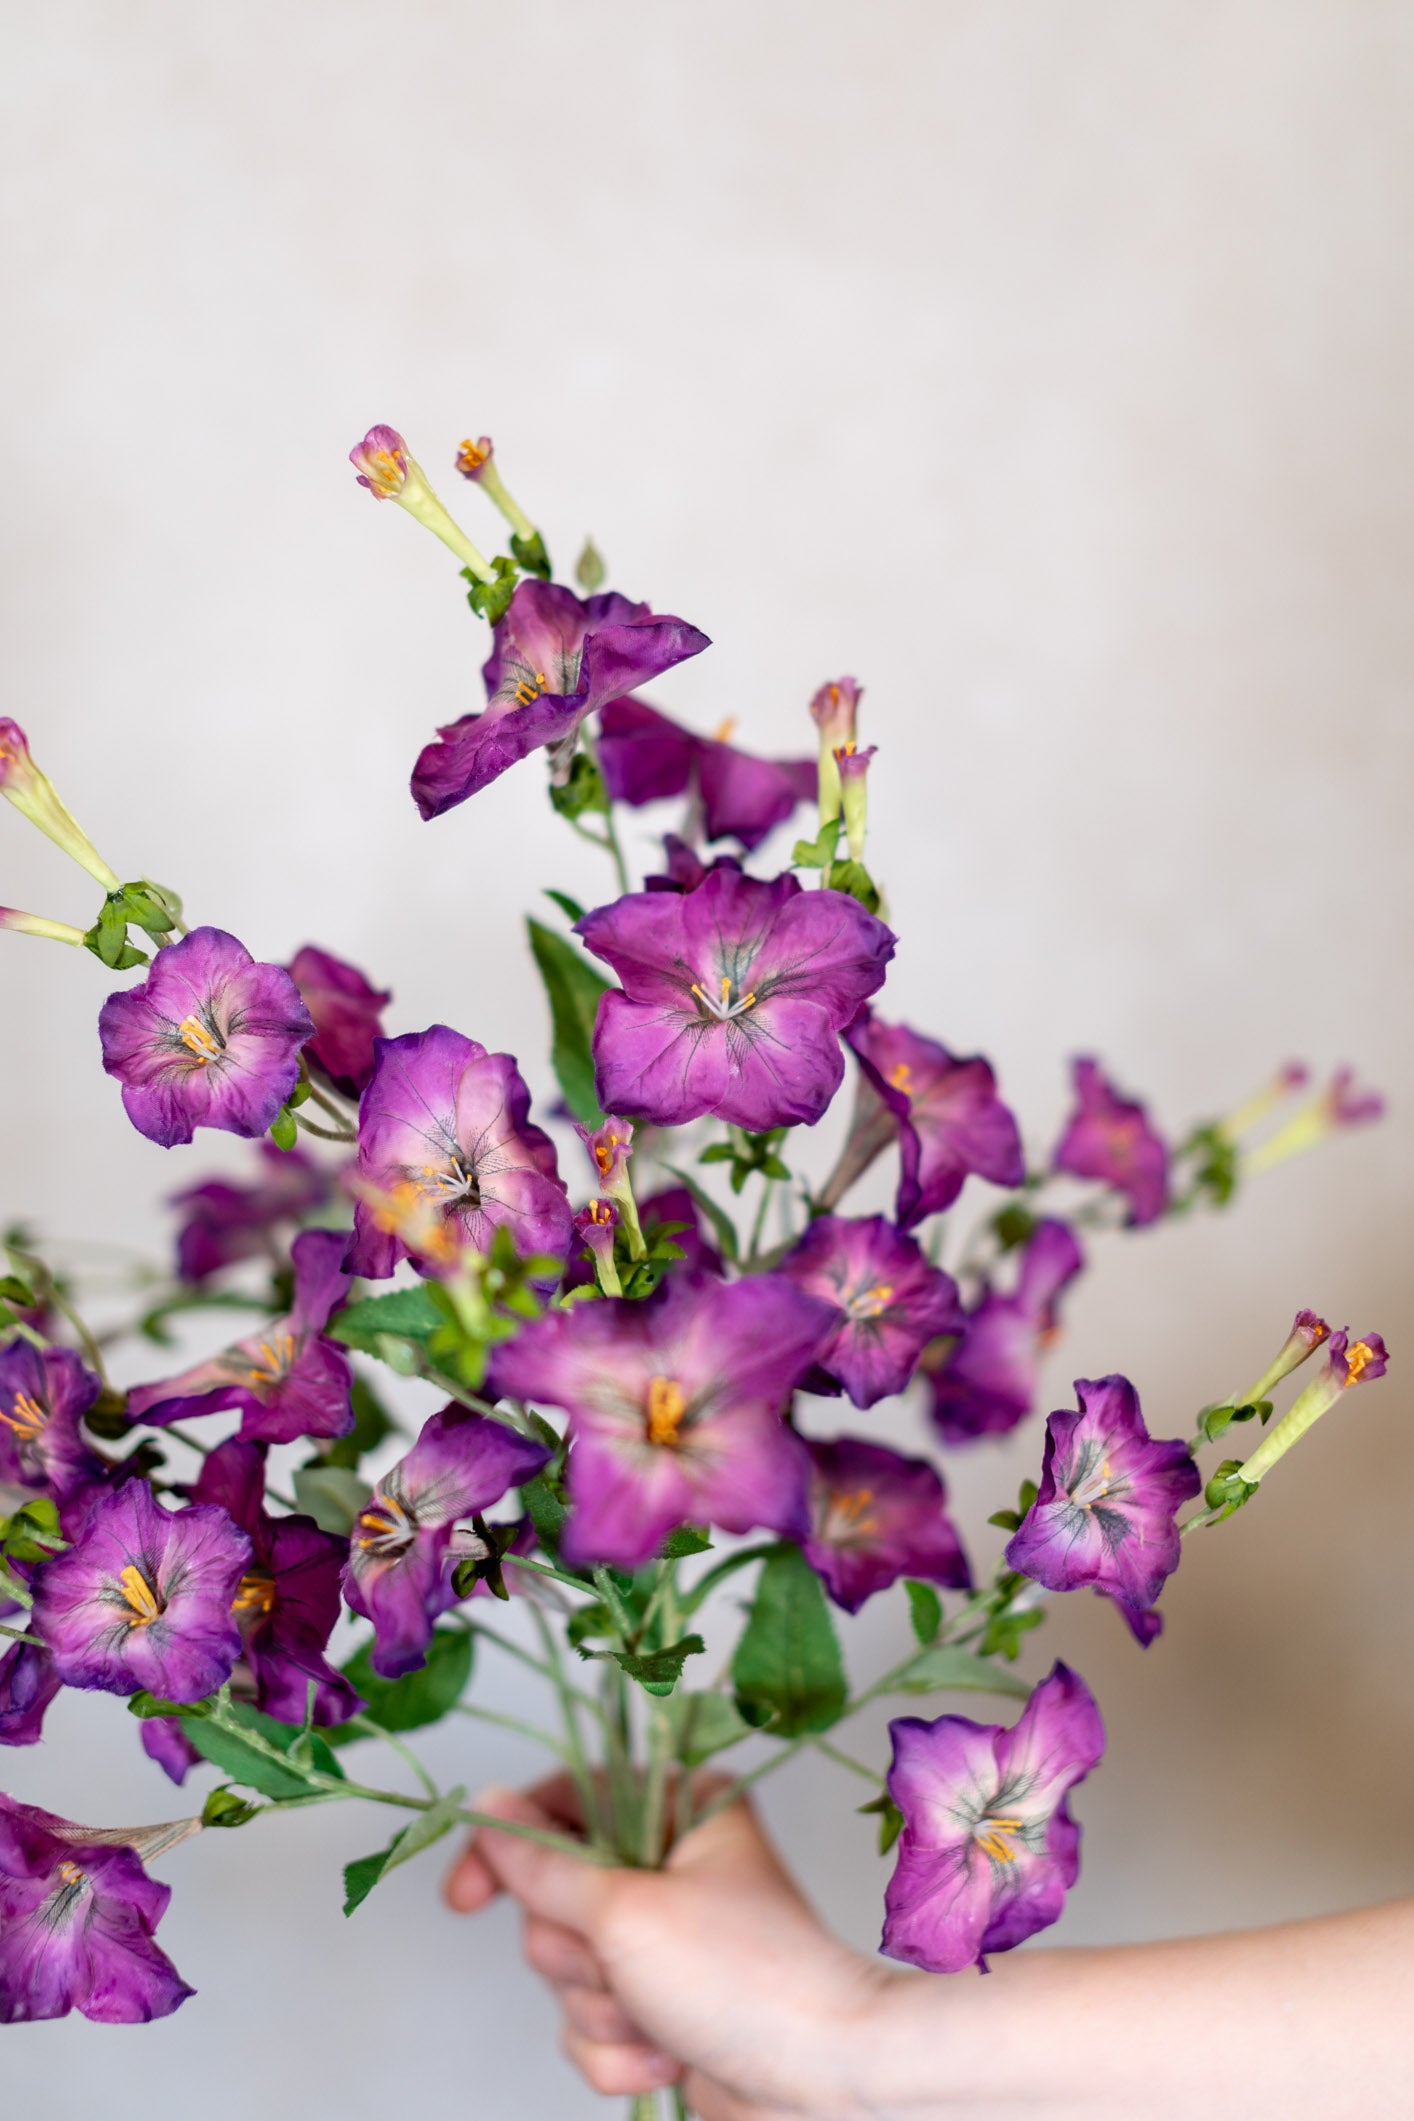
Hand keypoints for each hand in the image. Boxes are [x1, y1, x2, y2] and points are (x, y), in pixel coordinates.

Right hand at [445, 1774, 893, 2118]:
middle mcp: (669, 1863)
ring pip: (565, 1968)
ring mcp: (664, 1938)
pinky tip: (666, 2057)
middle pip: (552, 1896)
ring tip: (658, 2020)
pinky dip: (617, 2051)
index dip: (505, 1846)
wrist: (821, 2081)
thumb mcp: (626, 1912)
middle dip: (576, 1954)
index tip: (463, 1898)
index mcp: (679, 1806)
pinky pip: (590, 2024)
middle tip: (619, 1969)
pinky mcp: (660, 2004)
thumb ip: (543, 1866)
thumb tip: (488, 1811)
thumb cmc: (747, 1977)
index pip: (562, 1799)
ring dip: (600, 2010)